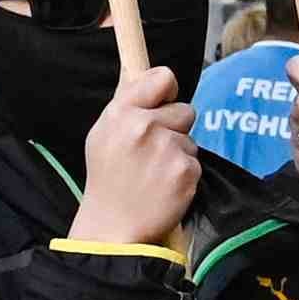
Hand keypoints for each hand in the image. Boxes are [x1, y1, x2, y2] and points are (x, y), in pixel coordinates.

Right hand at [73, 64, 198, 249]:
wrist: (113, 226)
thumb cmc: (108, 178)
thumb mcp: (103, 133)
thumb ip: (128, 103)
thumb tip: (150, 73)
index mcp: (122, 113)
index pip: (163, 77)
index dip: (167, 90)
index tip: (163, 103)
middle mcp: (144, 126)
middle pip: (185, 110)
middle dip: (175, 128)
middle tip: (152, 152)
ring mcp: (167, 149)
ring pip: (190, 139)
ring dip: (178, 154)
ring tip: (154, 173)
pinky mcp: (185, 171)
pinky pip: (195, 162)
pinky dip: (184, 174)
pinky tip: (164, 187)